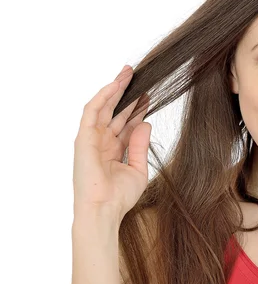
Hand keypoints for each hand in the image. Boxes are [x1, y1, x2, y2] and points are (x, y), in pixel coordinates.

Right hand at [73, 65, 150, 221]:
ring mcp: (91, 139)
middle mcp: (102, 141)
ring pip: (103, 106)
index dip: (138, 108)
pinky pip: (91, 111)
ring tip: (127, 73)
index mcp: (114, 149)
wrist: (104, 210)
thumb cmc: (119, 196)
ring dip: (114, 89)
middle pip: (114, 111)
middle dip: (126, 93)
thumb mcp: (138, 168)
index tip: (150, 95)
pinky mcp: (83, 138)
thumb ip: (140, 145)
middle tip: (137, 75)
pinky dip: (102, 97)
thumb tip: (146, 122)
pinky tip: (115, 85)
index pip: (127, 122)